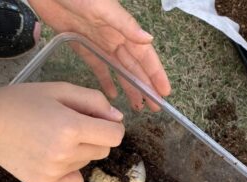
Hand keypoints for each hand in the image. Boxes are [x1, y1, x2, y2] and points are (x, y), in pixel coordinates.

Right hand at [0, 82, 124, 181]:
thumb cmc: (22, 102)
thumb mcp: (59, 89)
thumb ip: (94, 101)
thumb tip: (118, 119)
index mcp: (71, 127)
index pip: (115, 135)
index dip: (110, 126)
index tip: (97, 120)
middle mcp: (65, 154)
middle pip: (103, 150)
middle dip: (93, 137)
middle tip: (67, 126)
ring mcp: (54, 173)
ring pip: (87, 163)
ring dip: (78, 152)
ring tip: (50, 138)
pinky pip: (76, 180)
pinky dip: (69, 171)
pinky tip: (48, 156)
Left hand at [29, 0, 170, 109]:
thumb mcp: (102, 6)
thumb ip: (124, 24)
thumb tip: (148, 39)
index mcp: (122, 29)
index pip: (144, 55)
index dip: (155, 73)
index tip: (164, 92)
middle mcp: (114, 37)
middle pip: (134, 66)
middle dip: (146, 86)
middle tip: (155, 107)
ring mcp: (98, 43)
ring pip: (119, 70)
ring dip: (129, 87)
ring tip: (138, 106)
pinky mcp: (81, 46)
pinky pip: (98, 67)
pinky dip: (106, 81)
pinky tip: (112, 95)